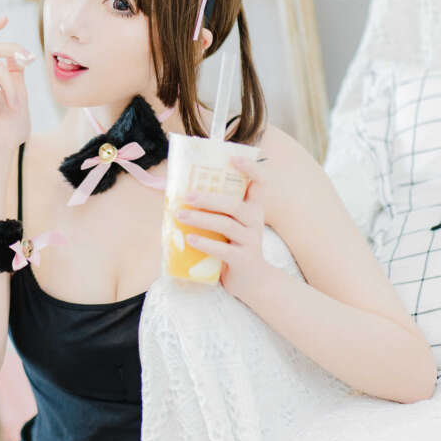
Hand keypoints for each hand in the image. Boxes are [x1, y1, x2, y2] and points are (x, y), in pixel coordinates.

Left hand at [176, 155, 266, 304]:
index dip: (251, 169)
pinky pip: (222, 250)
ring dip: (201, 219)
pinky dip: (205, 243)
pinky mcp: (242, 259)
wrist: (252, 282)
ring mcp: (250, 241)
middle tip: (187, 196)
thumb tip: (183, 195)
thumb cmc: (235, 247)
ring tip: (181, 215)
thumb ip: (218, 211)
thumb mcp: (232, 226)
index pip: (260, 183)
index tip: (234, 158)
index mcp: (253, 209)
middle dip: (209, 198)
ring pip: (226, 225)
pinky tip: (190, 240)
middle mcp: (255, 222)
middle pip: (234, 205)